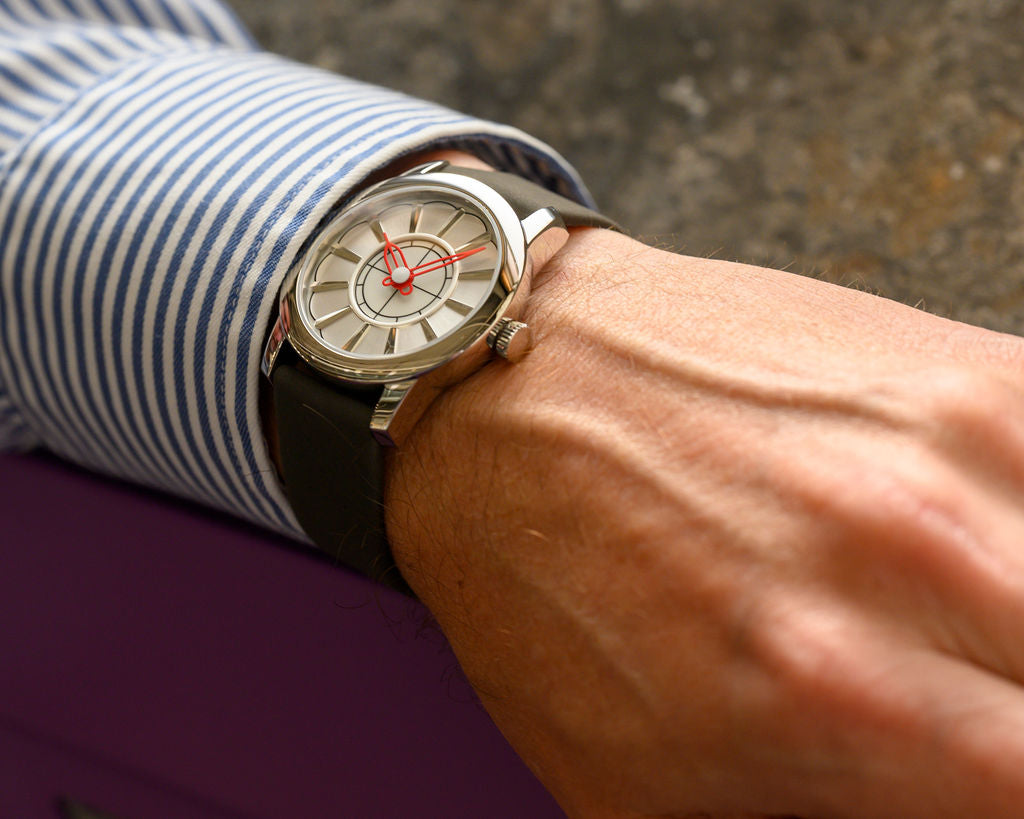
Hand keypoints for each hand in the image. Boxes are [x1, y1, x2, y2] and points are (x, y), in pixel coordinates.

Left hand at [386, 228, 1023, 817]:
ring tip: (964, 634)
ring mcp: (951, 444)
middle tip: (961, 701)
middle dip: (1014, 706)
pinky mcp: (953, 368)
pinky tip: (977, 548)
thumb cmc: (545, 582)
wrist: (509, 390)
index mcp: (842, 700)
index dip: (1002, 785)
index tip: (974, 767)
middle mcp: (919, 563)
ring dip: (1018, 618)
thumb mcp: (636, 779)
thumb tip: (900, 804)